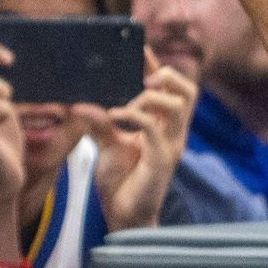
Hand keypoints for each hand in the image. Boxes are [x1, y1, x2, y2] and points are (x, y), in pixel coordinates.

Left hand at [79, 49, 195, 231]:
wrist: (124, 218)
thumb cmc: (121, 181)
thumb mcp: (107, 143)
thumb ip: (100, 121)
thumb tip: (79, 102)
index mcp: (164, 125)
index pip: (171, 86)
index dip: (158, 65)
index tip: (138, 49)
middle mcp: (173, 132)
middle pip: (188, 90)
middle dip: (167, 75)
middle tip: (142, 78)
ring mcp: (171, 146)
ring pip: (178, 104)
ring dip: (150, 96)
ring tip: (125, 104)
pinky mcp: (162, 161)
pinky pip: (154, 129)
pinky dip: (135, 116)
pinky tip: (115, 115)